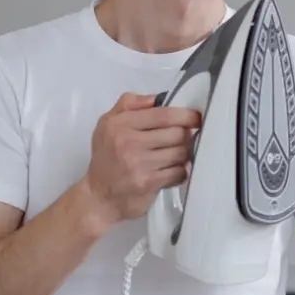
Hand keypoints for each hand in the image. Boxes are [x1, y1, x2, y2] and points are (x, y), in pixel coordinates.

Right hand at [84, 92, 201, 225]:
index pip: (163, 114)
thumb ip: (128, 104)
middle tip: (183, 140)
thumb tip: (156, 98)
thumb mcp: (107, 125)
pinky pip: (178, 172)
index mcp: (120, 124)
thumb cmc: (106, 158)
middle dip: (185, 136)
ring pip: (180, 152)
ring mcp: (139, 164)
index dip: (185, 115)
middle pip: (177, 133)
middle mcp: (128, 142)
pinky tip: (171, 172)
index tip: (196, 118)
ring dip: (183, 155)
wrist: (98, 197)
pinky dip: (180, 172)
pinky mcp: (148, 183)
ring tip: (175, 156)